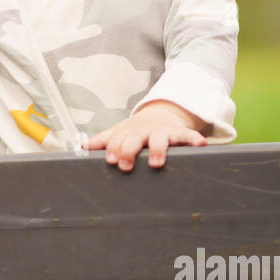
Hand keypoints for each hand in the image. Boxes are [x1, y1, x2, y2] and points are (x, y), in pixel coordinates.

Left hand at [80, 100, 207, 171]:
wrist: (159, 114)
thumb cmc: (135, 131)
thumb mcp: (118, 133)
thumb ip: (102, 141)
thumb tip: (80, 147)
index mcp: (127, 132)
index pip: (117, 140)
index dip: (114, 149)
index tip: (111, 160)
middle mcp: (143, 131)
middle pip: (135, 139)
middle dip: (129, 150)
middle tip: (126, 165)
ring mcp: (162, 132)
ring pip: (159, 139)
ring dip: (157, 149)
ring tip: (156, 162)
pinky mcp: (179, 133)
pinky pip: (188, 136)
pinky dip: (194, 139)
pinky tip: (200, 145)